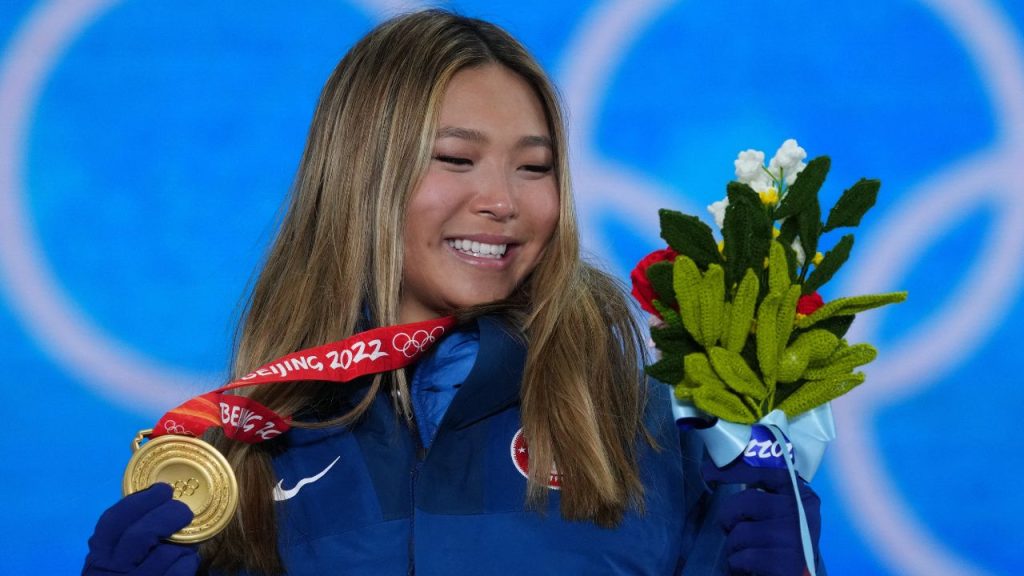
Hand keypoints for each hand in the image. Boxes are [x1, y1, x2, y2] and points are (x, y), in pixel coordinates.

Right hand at [83, 483, 198, 575]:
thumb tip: (159, 504)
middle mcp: (110, 573)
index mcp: (98, 558)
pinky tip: (187, 562)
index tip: (162, 490)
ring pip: (165, 555)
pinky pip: (178, 574)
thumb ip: (125, 540)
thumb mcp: (112, 563)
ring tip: (187, 543)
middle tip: (184, 510)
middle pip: (140, 535)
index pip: (113, 522)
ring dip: (183, 544)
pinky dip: (187, 564)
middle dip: (168, 516)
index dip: (140, 501)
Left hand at [702, 458, 820, 575]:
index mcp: (802, 496)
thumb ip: (764, 494)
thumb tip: (716, 471)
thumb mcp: (781, 514)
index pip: (766, 473)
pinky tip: (748, 568)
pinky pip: (741, 558)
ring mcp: (795, 539)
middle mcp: (801, 513)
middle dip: (729, 517)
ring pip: (740, 533)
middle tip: (732, 529)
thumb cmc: (785, 543)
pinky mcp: (786, 564)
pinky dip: (737, 564)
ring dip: (733, 546)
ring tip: (746, 552)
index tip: (708, 472)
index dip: (735, 471)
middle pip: (747, 501)